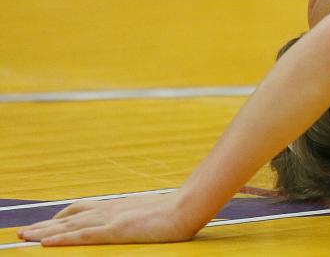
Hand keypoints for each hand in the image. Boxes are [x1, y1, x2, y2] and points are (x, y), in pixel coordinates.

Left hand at [17, 192, 198, 245]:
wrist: (185, 207)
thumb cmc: (174, 211)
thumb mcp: (150, 212)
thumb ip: (135, 216)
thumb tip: (134, 221)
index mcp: (117, 206)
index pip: (82, 208)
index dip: (62, 215)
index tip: (48, 222)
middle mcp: (108, 210)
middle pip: (69, 216)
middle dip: (44, 225)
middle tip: (24, 232)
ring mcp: (110, 219)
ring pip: (69, 225)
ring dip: (44, 231)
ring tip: (25, 237)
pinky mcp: (114, 230)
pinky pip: (80, 236)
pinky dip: (61, 238)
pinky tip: (45, 243)